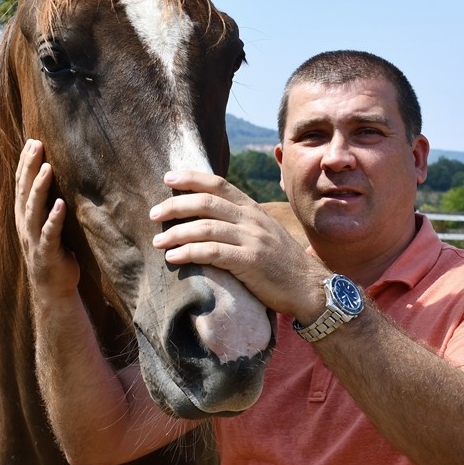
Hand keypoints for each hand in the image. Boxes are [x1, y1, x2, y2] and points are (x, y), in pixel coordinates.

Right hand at [15, 139, 79, 295]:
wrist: (52, 289)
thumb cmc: (54, 252)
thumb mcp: (47, 223)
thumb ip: (47, 204)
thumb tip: (56, 177)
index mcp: (25, 216)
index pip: (21, 184)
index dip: (25, 163)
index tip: (32, 140)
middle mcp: (25, 224)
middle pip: (24, 191)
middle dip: (30, 167)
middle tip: (36, 144)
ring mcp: (34, 239)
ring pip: (34, 209)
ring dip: (40, 188)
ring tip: (48, 168)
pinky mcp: (47, 253)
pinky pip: (50, 233)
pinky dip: (54, 218)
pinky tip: (61, 204)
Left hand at [149, 171, 328, 318]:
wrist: (310, 287)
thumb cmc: (282, 264)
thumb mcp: (263, 234)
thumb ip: (240, 223)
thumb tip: (207, 219)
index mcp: (253, 210)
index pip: (218, 184)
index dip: (191, 178)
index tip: (168, 177)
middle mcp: (252, 219)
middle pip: (206, 202)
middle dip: (175, 205)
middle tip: (153, 214)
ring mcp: (252, 239)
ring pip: (206, 227)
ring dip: (176, 232)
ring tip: (158, 241)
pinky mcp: (251, 261)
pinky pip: (213, 252)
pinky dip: (189, 253)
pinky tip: (174, 257)